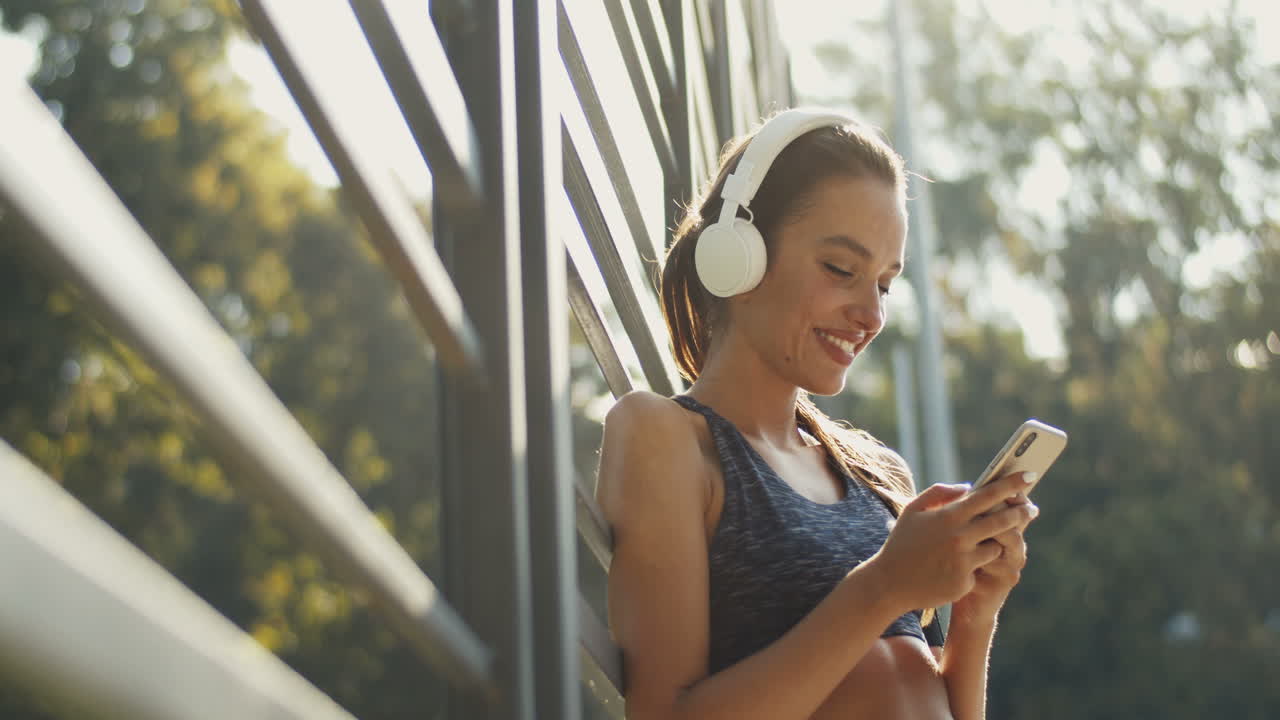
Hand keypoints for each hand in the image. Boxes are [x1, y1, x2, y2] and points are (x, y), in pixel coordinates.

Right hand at [865, 472, 1039, 612]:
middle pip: (1003, 520)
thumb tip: (968, 487)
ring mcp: (963, 560)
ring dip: (995, 542)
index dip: (1011, 484)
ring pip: (996, 546)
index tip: (1030, 475)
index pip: (988, 495)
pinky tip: (957, 565)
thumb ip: (939, 493)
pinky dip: (976, 563)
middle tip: (1032, 508)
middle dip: (1021, 512)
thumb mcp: (912, 511)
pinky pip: (982, 567)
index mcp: (948, 516)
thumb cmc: (902, 543)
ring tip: (982, 542)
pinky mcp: (965, 581)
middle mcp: (959, 537)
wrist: (890, 584)